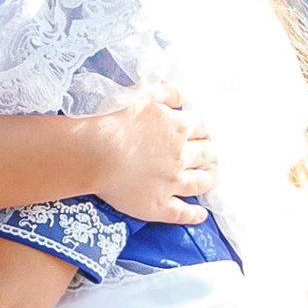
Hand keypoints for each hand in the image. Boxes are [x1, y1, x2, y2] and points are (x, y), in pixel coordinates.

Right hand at [86, 83, 216, 225]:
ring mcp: (172, 183)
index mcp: (178, 128)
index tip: (206, 132)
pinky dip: (194, 214)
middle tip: (214, 155)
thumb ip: (170, 93)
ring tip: (214, 178)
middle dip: (211, 153)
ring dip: (210, 180)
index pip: (202, 127)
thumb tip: (188, 96)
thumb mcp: (145, 94)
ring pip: (200, 183)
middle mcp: (181, 156)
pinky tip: (201, 215)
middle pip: (206, 154)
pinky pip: (182, 213)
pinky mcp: (159, 205)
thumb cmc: (114, 119)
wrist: (93, 153)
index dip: (205, 130)